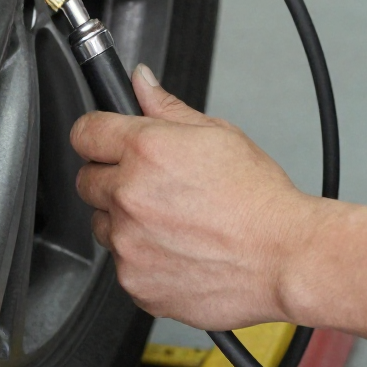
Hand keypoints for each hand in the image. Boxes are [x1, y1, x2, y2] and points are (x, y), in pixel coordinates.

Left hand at [71, 66, 311, 329]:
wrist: (282, 256)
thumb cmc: (258, 197)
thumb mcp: (218, 133)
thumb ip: (167, 108)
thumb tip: (141, 83)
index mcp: (146, 150)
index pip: (85, 131)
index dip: (97, 133)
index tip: (105, 139)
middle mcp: (129, 195)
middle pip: (86, 179)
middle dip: (111, 176)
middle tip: (152, 182)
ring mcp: (128, 243)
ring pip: (102, 224)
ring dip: (123, 219)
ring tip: (170, 219)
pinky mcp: (135, 283)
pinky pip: (122, 263)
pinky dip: (141, 257)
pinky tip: (177, 247)